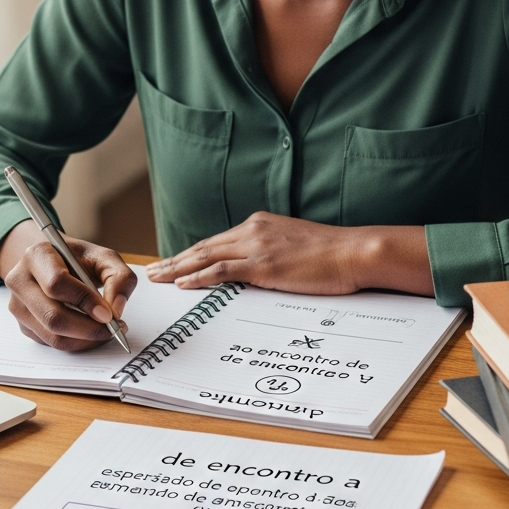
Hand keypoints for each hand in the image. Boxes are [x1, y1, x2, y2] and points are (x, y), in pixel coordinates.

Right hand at [0, 220, 136, 349]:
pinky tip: (91, 332)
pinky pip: (51, 343)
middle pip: (52, 316)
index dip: (84, 301)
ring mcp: (18, 305)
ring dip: (85, 340)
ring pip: (52, 335)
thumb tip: (117, 309)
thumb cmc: (77, 260)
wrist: (53, 263)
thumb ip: (119, 277)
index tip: (109, 314)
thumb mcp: (103, 257)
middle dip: (88, 328)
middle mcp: (20, 280)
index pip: (57, 283)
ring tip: (107, 331)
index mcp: (36, 255)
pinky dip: (76, 343)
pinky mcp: (23, 325)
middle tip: (114, 329)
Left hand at [145, 211, 432, 296]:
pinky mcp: (263, 265)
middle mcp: (253, 230)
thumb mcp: (296, 248)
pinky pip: (222, 271)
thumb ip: (272, 254)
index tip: (174, 262)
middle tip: (154, 270)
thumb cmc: (333, 255)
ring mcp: (256, 246)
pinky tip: (182, 284)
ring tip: (158, 278)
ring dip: (178, 268)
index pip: (217, 241)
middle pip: (204, 246)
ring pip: (205, 257)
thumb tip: (259, 272)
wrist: (354, 252)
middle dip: (176, 260)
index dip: (192, 253)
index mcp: (260, 224)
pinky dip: (198, 277)